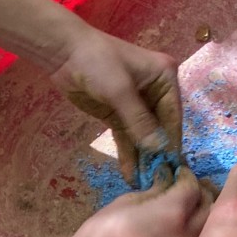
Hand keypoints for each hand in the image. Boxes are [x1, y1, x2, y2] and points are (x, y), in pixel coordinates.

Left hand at [49, 24, 181, 185]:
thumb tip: (159, 149)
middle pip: (160, 128)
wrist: (63, 53)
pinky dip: (128, 154)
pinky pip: (127, 136)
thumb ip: (139, 120)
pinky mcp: (118, 113)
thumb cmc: (97, 62)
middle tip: (156, 181)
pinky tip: (130, 173)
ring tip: (143, 183)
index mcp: (165, 78)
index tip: (171, 168)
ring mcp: (137, 104)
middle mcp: (156, 92)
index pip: (173, 115)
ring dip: (142, 158)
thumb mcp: (120, 90)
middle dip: (156, 153)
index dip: (171, 142)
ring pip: (143, 135)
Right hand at [71, 166, 210, 236]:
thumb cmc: (102, 233)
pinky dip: (195, 232)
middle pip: (209, 207)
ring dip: (204, 214)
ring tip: (191, 206)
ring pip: (208, 229)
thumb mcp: (126, 202)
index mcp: (172, 213)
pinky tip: (182, 227)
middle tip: (190, 187)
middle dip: (202, 192)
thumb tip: (167, 184)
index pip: (192, 187)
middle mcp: (186, 234)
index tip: (179, 172)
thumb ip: (154, 192)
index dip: (186, 175)